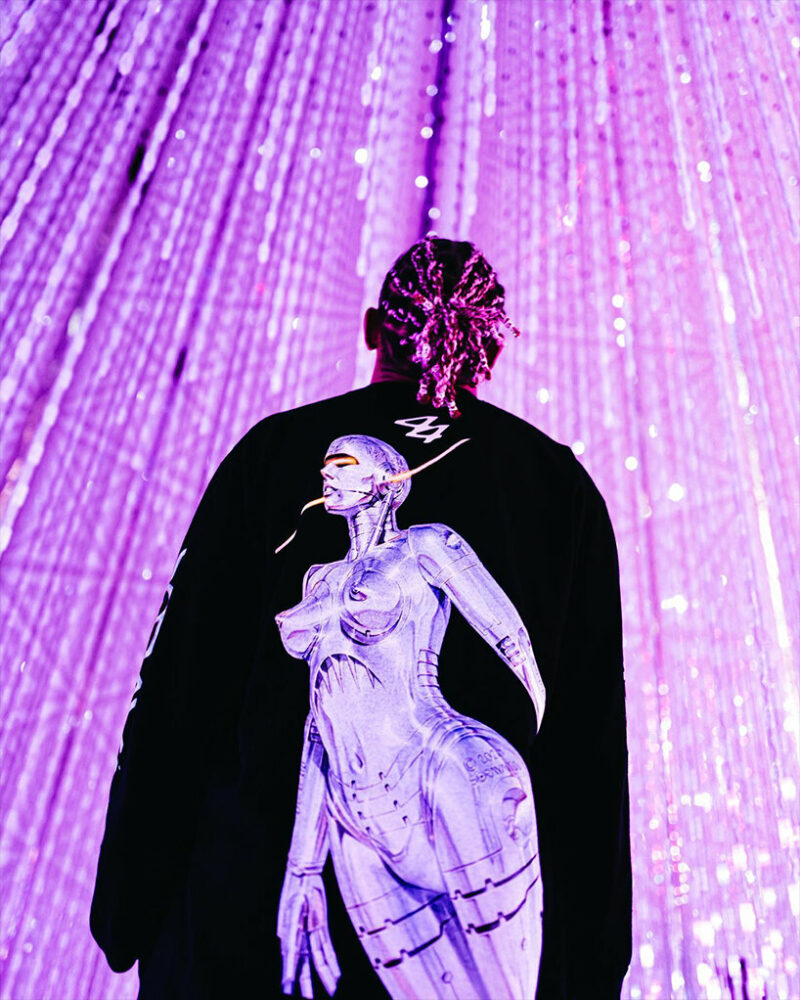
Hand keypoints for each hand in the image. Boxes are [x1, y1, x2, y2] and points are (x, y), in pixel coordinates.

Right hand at [277, 869, 340, 997]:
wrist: (303, 873)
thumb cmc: (295, 889)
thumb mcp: (292, 909)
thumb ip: (290, 931)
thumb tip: (285, 951)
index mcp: (289, 934)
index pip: (291, 958)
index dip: (290, 973)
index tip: (288, 987)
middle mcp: (299, 936)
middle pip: (305, 964)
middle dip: (307, 983)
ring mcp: (310, 932)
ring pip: (319, 958)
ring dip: (326, 974)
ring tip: (332, 990)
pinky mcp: (320, 926)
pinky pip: (327, 947)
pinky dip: (332, 961)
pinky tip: (337, 974)